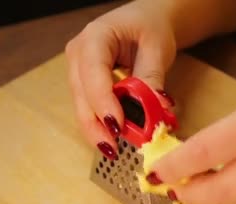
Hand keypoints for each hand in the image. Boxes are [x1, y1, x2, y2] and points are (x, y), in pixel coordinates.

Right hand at [65, 1, 175, 158]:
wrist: (146, 22)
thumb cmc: (151, 28)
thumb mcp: (157, 49)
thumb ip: (151, 78)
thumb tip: (153, 108)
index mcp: (95, 37)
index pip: (93, 73)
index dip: (103, 102)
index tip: (117, 125)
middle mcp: (78, 54)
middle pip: (82, 96)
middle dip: (97, 125)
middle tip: (114, 148)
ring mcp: (77, 71)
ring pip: (82, 107)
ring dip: (98, 130)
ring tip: (116, 149)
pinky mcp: (84, 85)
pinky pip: (89, 109)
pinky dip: (101, 125)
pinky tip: (113, 140)